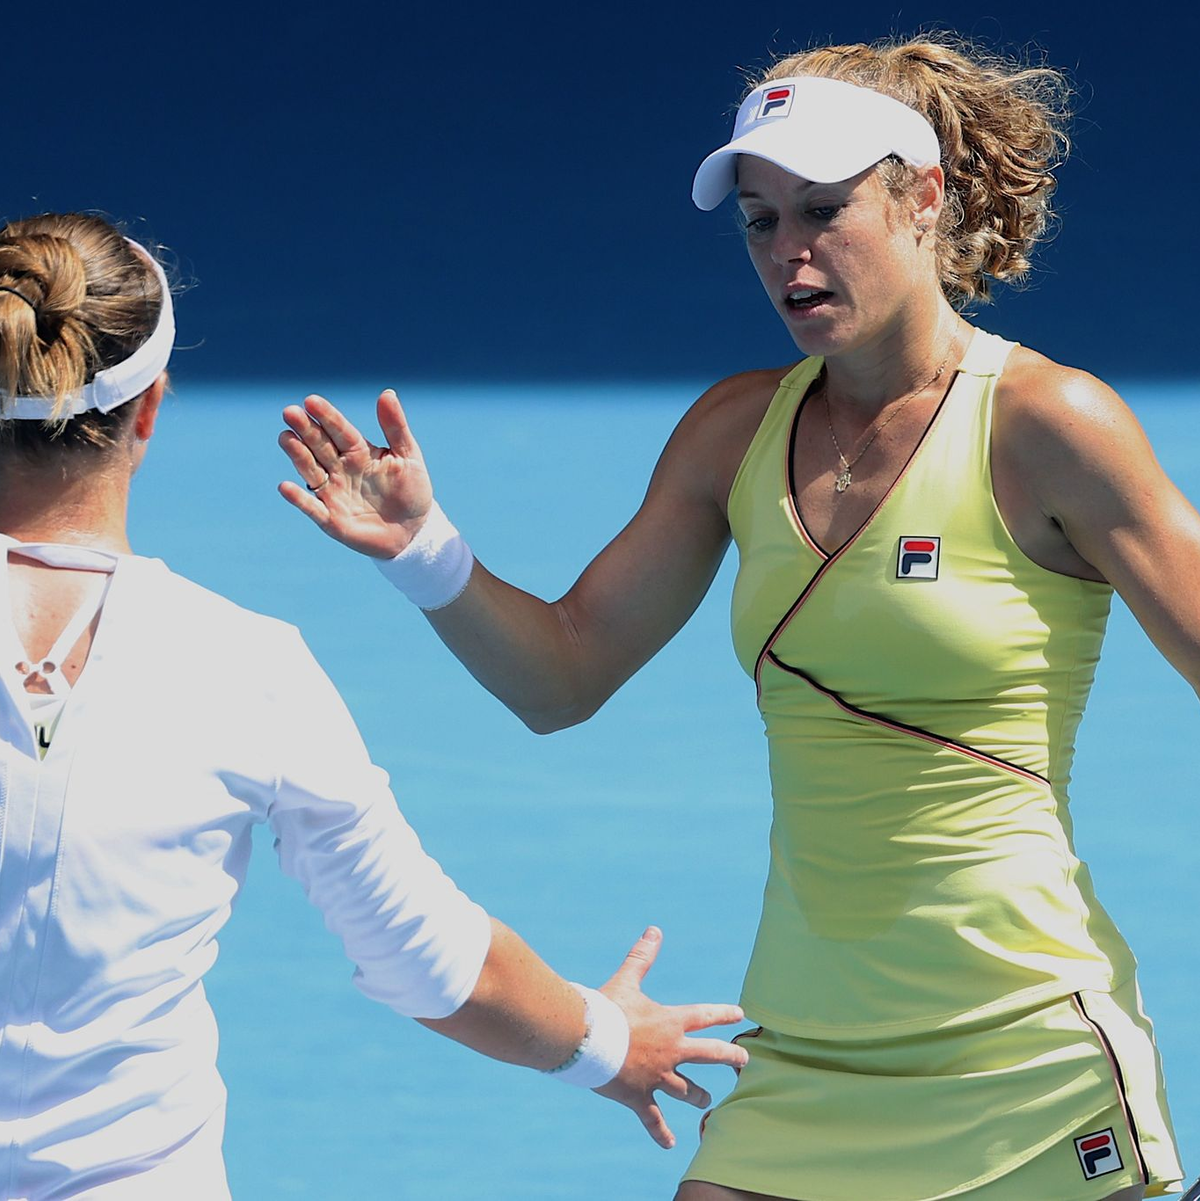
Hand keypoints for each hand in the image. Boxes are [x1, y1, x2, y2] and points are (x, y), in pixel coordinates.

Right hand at [278, 390, 432, 557]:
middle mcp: (340, 469)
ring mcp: (333, 493)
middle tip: (290, 412)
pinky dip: (299, 499)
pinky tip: (285, 486)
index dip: (327, 416)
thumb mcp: (409, 456)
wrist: (414, 530)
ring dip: (297, 455)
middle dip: (305, 429)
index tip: (311, 401)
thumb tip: (387, 393)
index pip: (340, 430)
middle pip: (319, 446)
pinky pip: (312, 508)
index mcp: (358, 451)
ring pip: (311, 470)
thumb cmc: (411, 490)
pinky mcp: (331, 519)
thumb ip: (396, 427)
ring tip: (285, 437)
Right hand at [594, 927, 747, 1148]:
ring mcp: (657, 1077)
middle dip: (730, 1058)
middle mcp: (671, 1051)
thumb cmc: (605, 1008)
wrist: (584, 1039)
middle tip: (744, 1062)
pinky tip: (672, 1144)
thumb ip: (642, 957)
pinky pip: (654, 1119)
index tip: (740, 1015)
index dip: (723, 1014)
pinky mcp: (640, 1097)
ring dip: (700, 1096)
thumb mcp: (627, 980)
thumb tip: (654, 930)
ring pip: (687, 1091)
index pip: (705, 1016)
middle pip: (710, 1055)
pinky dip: (662, 1132)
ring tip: (709, 1102)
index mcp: (670, 1022)